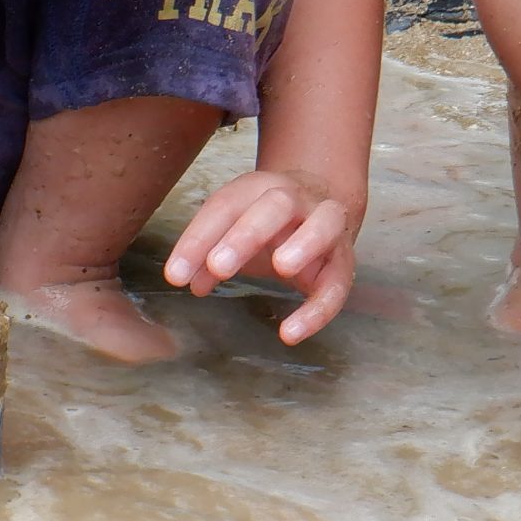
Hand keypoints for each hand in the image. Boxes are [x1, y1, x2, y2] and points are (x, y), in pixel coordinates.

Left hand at [164, 169, 358, 344]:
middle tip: (219, 265)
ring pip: (323, 225)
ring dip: (304, 243)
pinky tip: (290, 333)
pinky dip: (316, 310)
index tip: (175, 275)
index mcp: (259, 188)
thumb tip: (186, 280)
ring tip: (281, 267)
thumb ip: (208, 253)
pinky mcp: (344, 260)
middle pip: (276, 205)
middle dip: (247, 234)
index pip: (226, 206)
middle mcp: (297, 199)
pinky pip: (338, 284)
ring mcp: (327, 225)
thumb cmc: (267, 223)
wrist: (320, 208)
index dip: (198, 239)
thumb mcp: (234, 229)